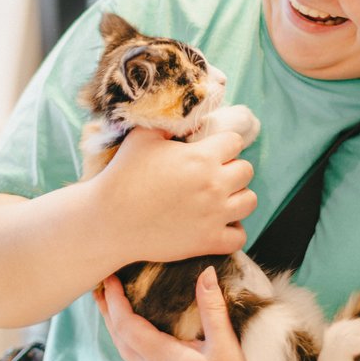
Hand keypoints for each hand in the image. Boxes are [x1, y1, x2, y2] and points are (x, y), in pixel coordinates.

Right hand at [97, 127, 256, 263]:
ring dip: (237, 197)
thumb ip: (168, 124)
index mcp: (201, 157)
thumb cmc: (122, 176)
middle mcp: (214, 185)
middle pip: (246, 171)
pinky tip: (217, 223)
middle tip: (213, 174)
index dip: (223, 144)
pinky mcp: (208, 241)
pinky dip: (233, 230)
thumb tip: (184, 118)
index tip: (210, 151)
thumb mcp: (142, 138)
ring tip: (219, 198)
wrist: (109, 221)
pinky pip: (240, 237)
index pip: (236, 141)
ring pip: (250, 201)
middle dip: (232, 169)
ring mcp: (214, 215)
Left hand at [97, 267, 264, 360]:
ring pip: (126, 355)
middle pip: (119, 339)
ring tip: (116, 309)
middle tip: (103, 287)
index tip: (110, 279)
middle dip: (108, 312)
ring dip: (118, 330)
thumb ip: (213, 309)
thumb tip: (205, 273)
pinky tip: (141, 341)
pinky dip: (131, 346)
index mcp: (163, 360)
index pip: (126, 325)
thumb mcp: (226, 348)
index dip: (115, 301)